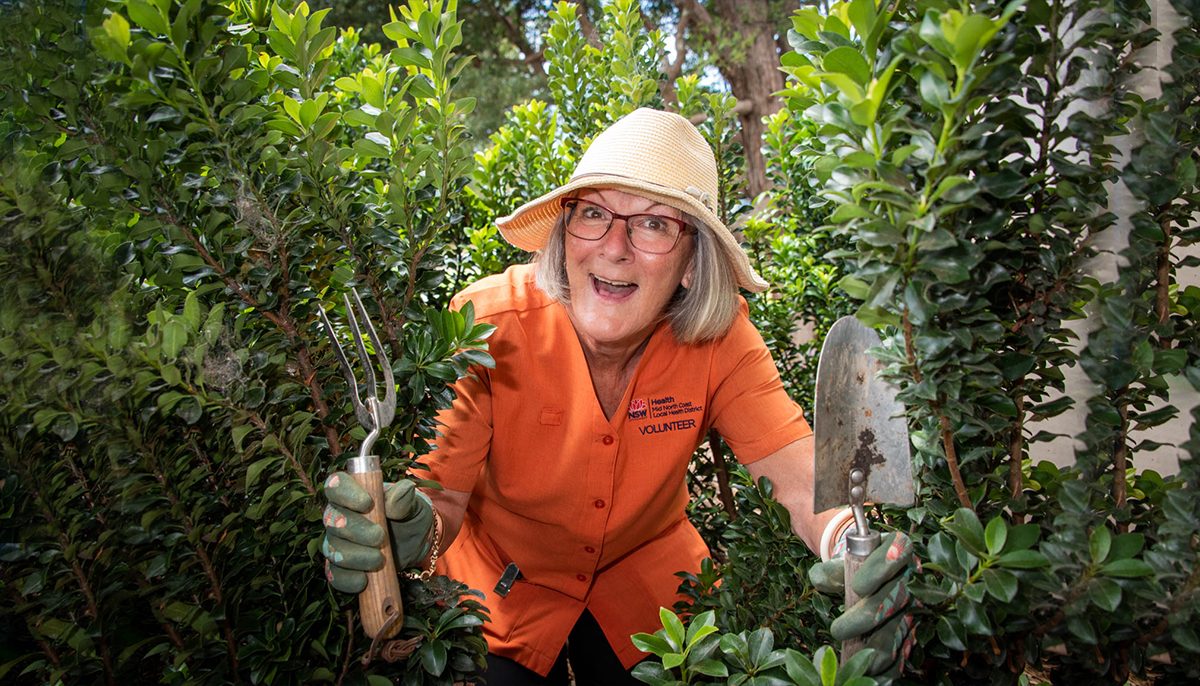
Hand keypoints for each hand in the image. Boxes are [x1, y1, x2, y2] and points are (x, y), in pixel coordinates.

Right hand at [321, 472, 433, 593]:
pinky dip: (348, 579)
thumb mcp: (413, 505)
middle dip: (356, 531)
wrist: (413, 543)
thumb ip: (405, 498)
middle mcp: (338, 515)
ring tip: (380, 560)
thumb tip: (404, 489)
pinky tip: (364, 580)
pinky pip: (334, 575)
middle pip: (332, 520)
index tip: (367, 503)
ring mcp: (336, 542)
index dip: (345, 493)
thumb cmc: (409, 516)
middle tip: (380, 537)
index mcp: (353, 493)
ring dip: (356, 557)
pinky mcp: (339, 567)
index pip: (335, 485)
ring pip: (331, 549)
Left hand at [809, 531, 916, 678]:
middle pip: (896, 597)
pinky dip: (891, 666)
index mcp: (899, 547)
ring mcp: (915, 603)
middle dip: (868, 617)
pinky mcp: (912, 626)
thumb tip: (818, 577)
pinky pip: (904, 648)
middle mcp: (913, 574)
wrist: (873, 574)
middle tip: (838, 631)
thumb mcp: (843, 561)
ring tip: (856, 662)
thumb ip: (831, 570)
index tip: (856, 586)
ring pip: (899, 627)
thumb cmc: (858, 564)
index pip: (898, 551)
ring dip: (879, 649)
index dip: (880, 569)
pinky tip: (876, 677)